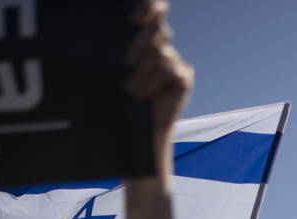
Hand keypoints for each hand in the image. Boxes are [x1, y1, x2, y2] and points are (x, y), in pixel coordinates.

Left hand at [126, 1, 193, 156]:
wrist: (134, 129)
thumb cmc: (117, 98)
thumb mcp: (112, 69)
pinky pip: (170, 70)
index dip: (150, 7)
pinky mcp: (184, 77)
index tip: (133, 19)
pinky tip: (144, 96)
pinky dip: (153, 83)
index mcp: (142, 37)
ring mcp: (174, 62)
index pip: (155, 9)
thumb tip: (122, 31)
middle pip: (158, 29)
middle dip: (140, 43)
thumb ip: (120, 48)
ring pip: (161, 53)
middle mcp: (161, 46)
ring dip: (142, 73)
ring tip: (131, 91)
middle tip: (127, 62)